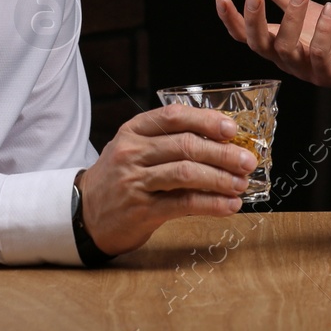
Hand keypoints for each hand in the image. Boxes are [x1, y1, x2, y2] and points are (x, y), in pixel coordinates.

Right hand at [77, 105, 257, 255]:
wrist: (83, 214)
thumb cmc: (119, 178)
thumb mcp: (135, 150)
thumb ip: (168, 142)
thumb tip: (222, 143)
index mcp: (134, 130)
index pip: (174, 117)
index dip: (207, 120)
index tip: (232, 129)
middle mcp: (132, 152)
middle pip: (186, 146)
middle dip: (223, 153)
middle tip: (247, 161)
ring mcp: (135, 181)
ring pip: (187, 173)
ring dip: (221, 179)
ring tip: (241, 184)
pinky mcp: (141, 209)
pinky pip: (183, 203)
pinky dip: (211, 204)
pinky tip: (228, 205)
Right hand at [215, 0, 330, 112]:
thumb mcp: (303, 11)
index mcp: (276, 44)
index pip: (245, 36)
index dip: (231, 20)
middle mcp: (286, 59)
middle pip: (260, 45)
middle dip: (254, 20)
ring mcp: (305, 69)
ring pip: (288, 48)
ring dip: (292, 18)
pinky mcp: (328, 74)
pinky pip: (321, 55)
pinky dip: (323, 32)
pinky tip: (330, 10)